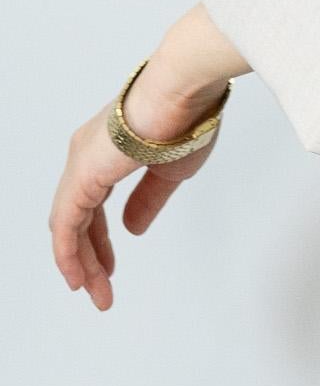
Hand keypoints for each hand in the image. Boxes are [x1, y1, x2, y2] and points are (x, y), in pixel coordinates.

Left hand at [48, 11, 246, 310]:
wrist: (182, 92)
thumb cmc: (186, 120)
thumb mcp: (169, 172)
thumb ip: (148, 201)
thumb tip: (132, 228)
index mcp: (107, 152)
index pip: (92, 204)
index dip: (99, 239)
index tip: (107, 265)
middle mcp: (86, 157)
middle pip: (76, 219)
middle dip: (89, 258)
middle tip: (100, 289)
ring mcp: (80, 165)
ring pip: (68, 225)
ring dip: (80, 262)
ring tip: (94, 293)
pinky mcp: (81, 177)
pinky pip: (65, 225)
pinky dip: (69, 253)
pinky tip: (78, 276)